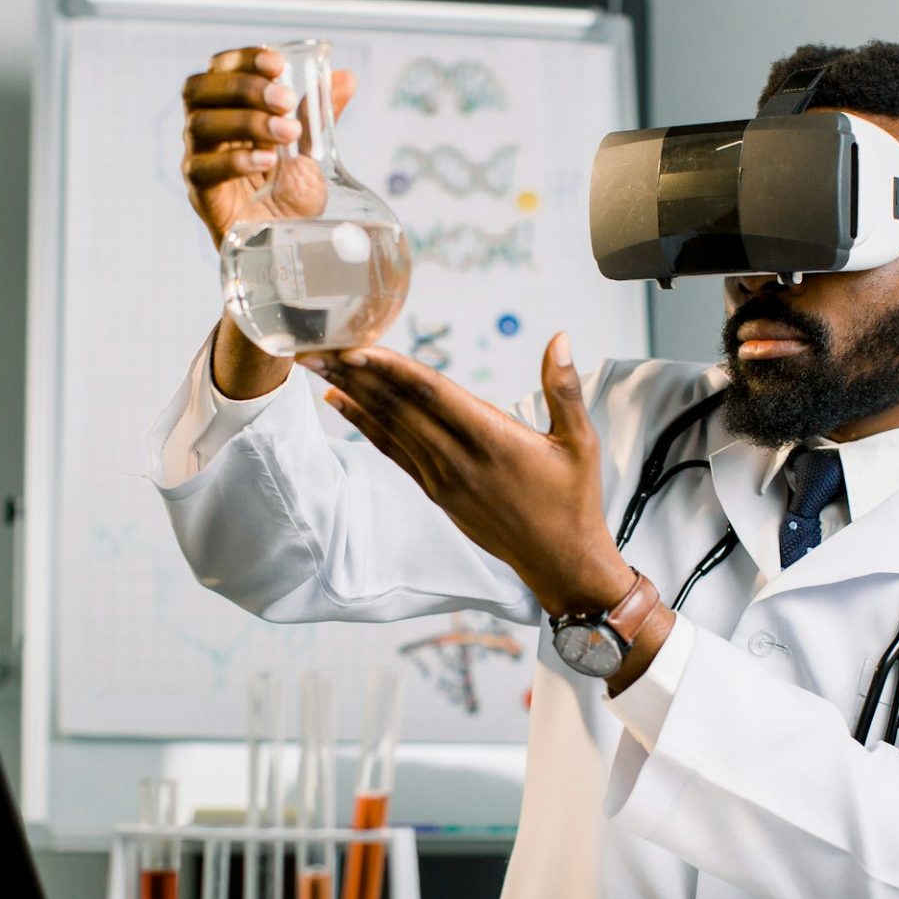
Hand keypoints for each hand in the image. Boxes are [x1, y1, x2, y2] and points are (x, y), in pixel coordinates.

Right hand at [180, 46, 356, 399]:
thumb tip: (345, 76)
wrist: (285, 254)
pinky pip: (202, 169)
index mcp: (228, 111)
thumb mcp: (312, 152)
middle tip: (285, 101)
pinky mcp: (201, 196)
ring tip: (287, 134)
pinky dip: (236, 159)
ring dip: (246, 121)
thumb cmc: (289, 199)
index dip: (243, 58)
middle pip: (199, 89)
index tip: (278, 63)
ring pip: (200, 124)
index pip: (218, 67)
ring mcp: (197, 162)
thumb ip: (321, 114)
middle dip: (243, 87)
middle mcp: (206, 132)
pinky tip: (268, 162)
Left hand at [299, 333, 634, 618]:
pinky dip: (363, 424)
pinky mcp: (436, 492)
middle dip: (356, 372)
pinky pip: (392, 451)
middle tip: (317, 343)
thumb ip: (564, 388)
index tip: (357, 347)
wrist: (559, 562)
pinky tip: (338, 400)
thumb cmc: (573, 499)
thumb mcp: (581, 442)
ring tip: (317, 363)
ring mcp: (443, 479)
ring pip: (389, 426)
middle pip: (399, 407)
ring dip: (352, 392)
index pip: (433, 395)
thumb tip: (560, 337)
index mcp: (494, 441)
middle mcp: (460, 460)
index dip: (392, 369)